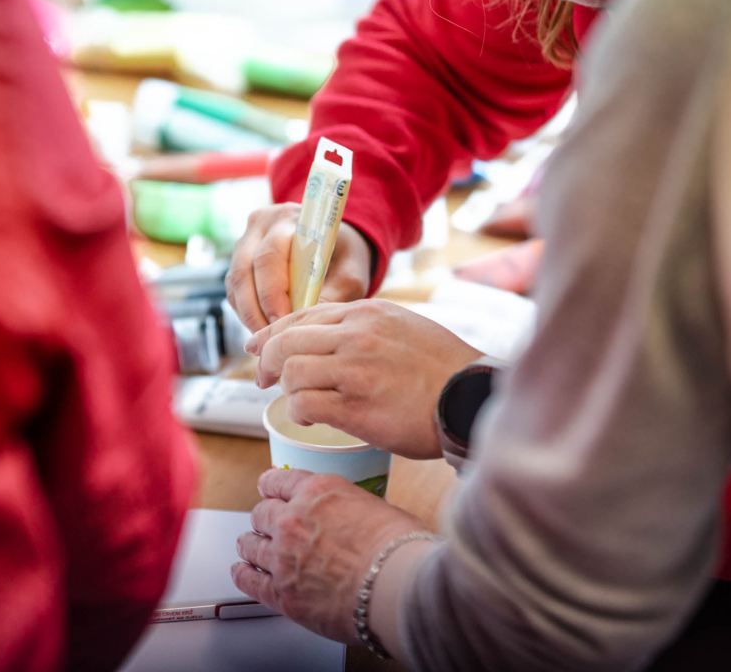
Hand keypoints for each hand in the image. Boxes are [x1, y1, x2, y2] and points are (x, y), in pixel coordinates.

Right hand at [226, 203, 372, 332]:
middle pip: (244, 270)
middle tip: (271, 339)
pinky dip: (245, 312)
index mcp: (291, 219)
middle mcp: (262, 224)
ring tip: (268, 339)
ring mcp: (246, 239)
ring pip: (235, 283)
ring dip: (248, 315)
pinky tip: (263, 329)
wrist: (335, 242)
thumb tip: (303, 323)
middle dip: (256, 310)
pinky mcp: (239, 259)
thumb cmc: (345, 258)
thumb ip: (332, 296)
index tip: (283, 322)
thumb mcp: (350, 275)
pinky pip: (234, 290)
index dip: (272, 293)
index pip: (270, 256)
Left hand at [232, 468, 426, 643]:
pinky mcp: (281, 592)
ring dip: (251, 545)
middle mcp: (293, 519)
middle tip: (267, 524)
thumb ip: (352, 509)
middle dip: (264, 518)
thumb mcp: (377, 507)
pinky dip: (243, 574)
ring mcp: (282, 556)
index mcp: (317, 491)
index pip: (279, 480)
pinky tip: (243, 572)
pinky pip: (249, 580)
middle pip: (261, 513)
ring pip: (250, 544)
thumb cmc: (398, 547)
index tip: (268, 488)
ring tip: (251, 547)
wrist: (395, 584)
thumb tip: (356, 520)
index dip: (271, 485)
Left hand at [245, 300, 481, 458]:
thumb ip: (368, 327)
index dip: (274, 333)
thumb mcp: (406, 327)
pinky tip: (309, 418)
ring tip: (294, 401)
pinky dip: (298, 411)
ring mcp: (355, 369)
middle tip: (263, 378)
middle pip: (287, 341)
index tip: (260, 347)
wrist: (471, 399)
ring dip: (286, 388)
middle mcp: (357, 335)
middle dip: (268, 361)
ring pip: (291, 371)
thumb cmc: (444, 370)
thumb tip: (332, 336)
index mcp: (368, 312)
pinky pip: (304, 404)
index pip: (304, 315)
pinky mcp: (355, 406)